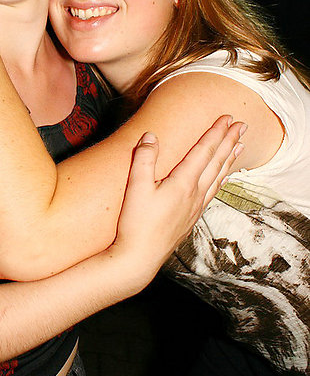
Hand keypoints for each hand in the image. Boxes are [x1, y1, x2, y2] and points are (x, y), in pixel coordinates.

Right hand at [112, 115, 245, 273]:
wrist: (140, 257)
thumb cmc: (136, 223)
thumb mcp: (135, 187)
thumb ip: (144, 159)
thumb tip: (151, 135)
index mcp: (182, 183)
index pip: (204, 151)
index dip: (216, 133)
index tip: (227, 118)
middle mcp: (194, 194)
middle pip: (216, 162)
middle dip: (229, 141)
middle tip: (242, 125)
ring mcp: (195, 207)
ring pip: (218, 177)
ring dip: (230, 159)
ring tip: (240, 145)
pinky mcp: (191, 217)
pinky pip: (213, 192)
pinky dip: (222, 179)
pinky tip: (223, 177)